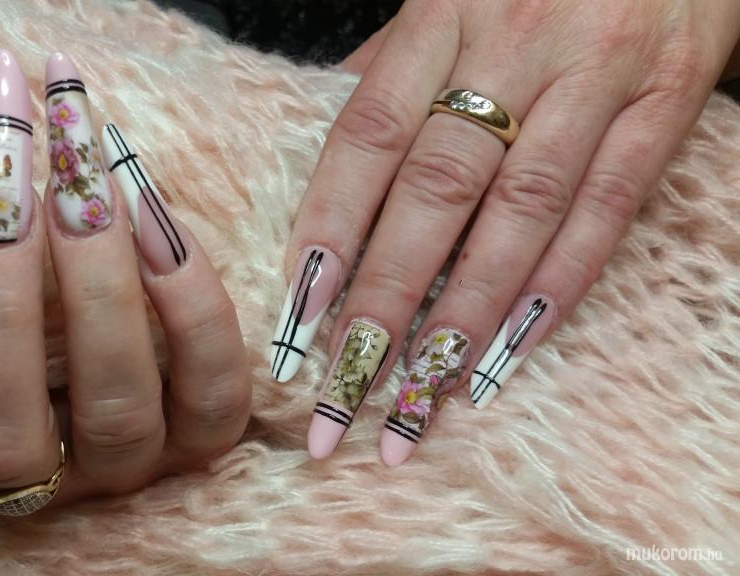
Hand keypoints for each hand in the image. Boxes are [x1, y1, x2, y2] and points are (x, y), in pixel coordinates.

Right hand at [0, 50, 248, 512]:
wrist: (65, 292)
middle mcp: (9, 467)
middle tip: (3, 155)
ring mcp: (110, 462)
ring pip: (112, 406)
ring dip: (97, 281)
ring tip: (81, 173)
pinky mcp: (194, 435)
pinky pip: (209, 395)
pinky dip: (190, 307)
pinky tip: (154, 220)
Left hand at [269, 0, 739, 463]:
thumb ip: (396, 67)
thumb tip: (332, 142)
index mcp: (443, 13)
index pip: (369, 134)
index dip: (330, 225)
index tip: (298, 311)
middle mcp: (514, 47)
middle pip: (436, 190)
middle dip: (385, 299)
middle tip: (345, 386)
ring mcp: (595, 77)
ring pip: (519, 214)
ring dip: (465, 315)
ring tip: (421, 394)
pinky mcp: (664, 102)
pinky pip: (605, 210)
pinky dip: (555, 288)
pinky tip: (509, 351)